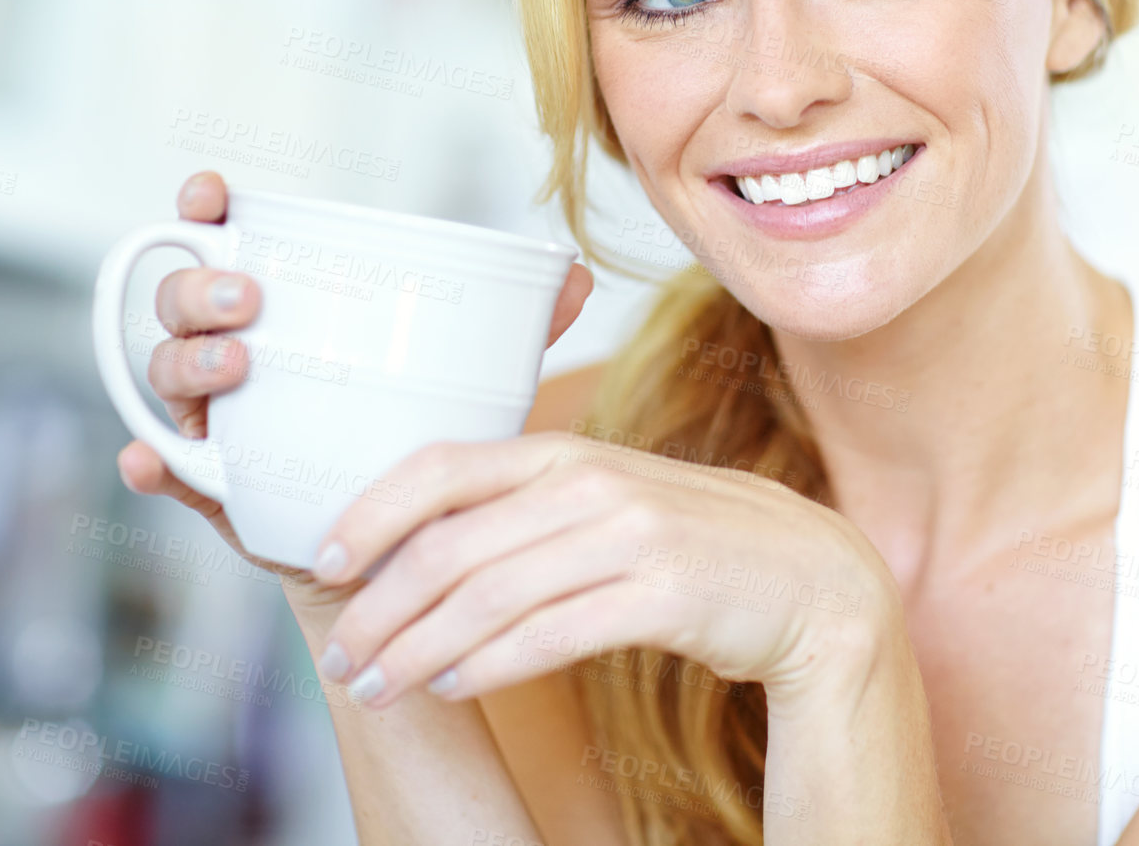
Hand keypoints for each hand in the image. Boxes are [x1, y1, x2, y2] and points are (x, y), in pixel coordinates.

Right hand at [115, 170, 595, 620]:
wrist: (406, 553)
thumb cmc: (424, 440)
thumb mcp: (466, 379)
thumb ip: (514, 329)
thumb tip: (577, 278)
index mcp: (284, 314)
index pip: (227, 245)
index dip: (204, 212)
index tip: (211, 195)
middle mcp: (236, 361)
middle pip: (181, 307)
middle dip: (200, 292)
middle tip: (252, 302)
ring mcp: (220, 426)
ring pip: (168, 380)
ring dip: (187, 364)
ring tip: (236, 366)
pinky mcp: (218, 492)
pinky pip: (167, 475)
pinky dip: (152, 468)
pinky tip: (151, 465)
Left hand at [304, 432, 898, 707]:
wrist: (813, 579)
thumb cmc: (693, 545)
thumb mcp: (606, 505)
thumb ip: (526, 511)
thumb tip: (421, 544)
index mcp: (569, 453)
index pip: (443, 465)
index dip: (372, 511)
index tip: (324, 559)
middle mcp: (594, 484)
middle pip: (454, 544)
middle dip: (383, 605)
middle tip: (344, 652)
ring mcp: (633, 537)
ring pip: (492, 595)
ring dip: (421, 647)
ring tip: (381, 684)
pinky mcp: (668, 595)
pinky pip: (555, 634)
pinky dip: (492, 664)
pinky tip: (455, 686)